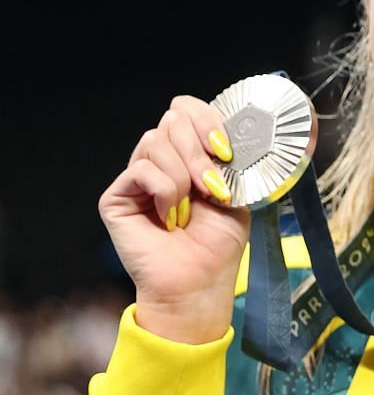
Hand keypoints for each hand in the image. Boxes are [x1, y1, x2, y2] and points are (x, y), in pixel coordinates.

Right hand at [100, 95, 249, 344]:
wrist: (198, 283)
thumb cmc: (218, 245)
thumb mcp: (235, 193)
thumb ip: (225, 158)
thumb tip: (222, 131)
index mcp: (189, 156)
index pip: (188, 110)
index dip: (207, 119)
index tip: (226, 150)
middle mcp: (160, 162)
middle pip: (172, 120)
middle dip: (199, 150)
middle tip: (212, 186)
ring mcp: (137, 177)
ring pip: (156, 141)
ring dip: (185, 174)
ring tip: (193, 207)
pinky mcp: (117, 196)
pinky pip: (142, 169)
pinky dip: (165, 190)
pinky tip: (171, 216)